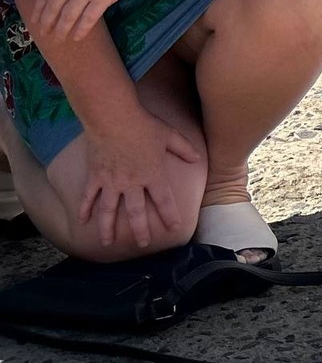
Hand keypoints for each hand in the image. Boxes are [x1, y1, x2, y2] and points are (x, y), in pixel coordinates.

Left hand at [34, 0, 149, 42]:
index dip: (39, 9)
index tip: (36, 19)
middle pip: (53, 7)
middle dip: (46, 23)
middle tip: (44, 33)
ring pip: (68, 16)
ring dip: (61, 30)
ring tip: (58, 39)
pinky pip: (88, 19)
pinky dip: (81, 30)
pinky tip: (77, 37)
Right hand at [78, 111, 202, 252]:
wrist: (114, 117)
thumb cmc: (144, 125)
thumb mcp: (170, 135)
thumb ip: (184, 149)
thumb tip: (197, 158)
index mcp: (152, 174)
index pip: (164, 200)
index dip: (169, 215)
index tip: (174, 228)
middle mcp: (132, 183)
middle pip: (136, 212)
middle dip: (140, 230)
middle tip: (143, 244)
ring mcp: (111, 182)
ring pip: (109, 211)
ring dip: (108, 228)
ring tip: (107, 243)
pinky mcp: (95, 177)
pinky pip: (88, 197)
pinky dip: (84, 210)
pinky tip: (82, 222)